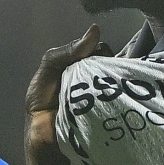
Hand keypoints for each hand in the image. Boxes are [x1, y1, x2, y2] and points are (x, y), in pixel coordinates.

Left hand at [23, 26, 106, 164]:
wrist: (42, 134)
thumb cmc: (42, 100)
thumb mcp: (48, 68)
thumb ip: (67, 51)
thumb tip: (96, 30)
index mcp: (81, 64)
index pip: (100, 49)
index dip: (97, 52)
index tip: (91, 60)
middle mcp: (95, 76)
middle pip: (111, 63)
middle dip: (105, 67)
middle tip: (94, 79)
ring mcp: (104, 94)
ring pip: (118, 79)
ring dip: (112, 82)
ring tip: (101, 91)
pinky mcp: (109, 111)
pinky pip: (121, 98)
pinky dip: (118, 96)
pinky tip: (113, 98)